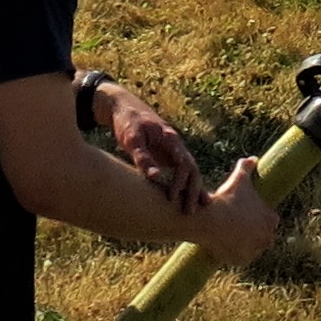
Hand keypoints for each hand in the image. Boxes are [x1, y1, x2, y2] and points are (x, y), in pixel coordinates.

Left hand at [101, 85, 205, 200]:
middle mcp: (176, 146)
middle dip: (193, 191)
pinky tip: (188, 199)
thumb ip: (143, 158)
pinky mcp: (167, 156)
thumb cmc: (128, 123)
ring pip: (190, 172)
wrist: (124, 108)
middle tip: (189, 212)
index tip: (174, 198)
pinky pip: (181, 173)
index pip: (184, 164)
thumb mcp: (133, 139)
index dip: (181, 182)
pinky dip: (186, 186)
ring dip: (194, 190)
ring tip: (197, 210)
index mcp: (170, 139)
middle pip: (192, 170)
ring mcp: (173, 151)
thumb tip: (156, 178)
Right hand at [193, 158, 278, 265]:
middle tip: (239, 226)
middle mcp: (267, 237)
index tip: (248, 214)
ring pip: (253, 248)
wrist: (211, 219)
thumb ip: (247, 167)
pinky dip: (235, 254)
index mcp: (271, 219)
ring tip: (231, 236)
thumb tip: (253, 158)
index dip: (259, 217)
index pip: (270, 220)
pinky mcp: (242, 260)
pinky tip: (226, 245)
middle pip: (264, 236)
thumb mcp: (238, 179)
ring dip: (246, 244)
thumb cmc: (227, 197)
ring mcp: (255, 251)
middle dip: (255, 232)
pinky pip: (241, 258)